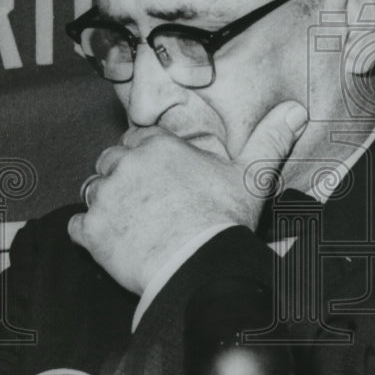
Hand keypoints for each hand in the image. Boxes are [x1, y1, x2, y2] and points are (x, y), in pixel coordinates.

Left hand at [67, 101, 307, 294]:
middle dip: (122, 177)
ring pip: (93, 191)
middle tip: (144, 201)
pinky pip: (78, 226)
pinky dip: (90, 234)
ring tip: (130, 223)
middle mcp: (126, 164)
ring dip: (106, 204)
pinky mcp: (92, 231)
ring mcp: (106, 198)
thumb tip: (296, 110)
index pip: (139, 139)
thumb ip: (269, 140)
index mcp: (159, 147)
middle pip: (111, 162)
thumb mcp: (251, 176)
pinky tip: (111, 243)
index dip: (146, 155)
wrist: (198, 264)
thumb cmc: (223, 220)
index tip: (158, 174)